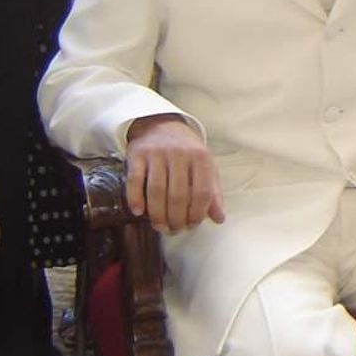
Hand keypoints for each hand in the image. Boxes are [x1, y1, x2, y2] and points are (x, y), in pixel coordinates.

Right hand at [125, 114, 223, 233]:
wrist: (161, 124)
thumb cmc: (187, 151)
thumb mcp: (205, 167)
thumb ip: (213, 193)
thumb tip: (219, 218)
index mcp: (201, 157)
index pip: (202, 193)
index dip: (196, 214)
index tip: (191, 226)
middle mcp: (180, 154)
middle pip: (178, 196)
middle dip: (176, 219)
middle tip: (173, 230)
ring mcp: (157, 153)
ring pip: (156, 191)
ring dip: (157, 214)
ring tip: (160, 226)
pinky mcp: (137, 154)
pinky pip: (135, 180)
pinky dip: (136, 198)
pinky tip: (139, 212)